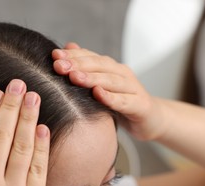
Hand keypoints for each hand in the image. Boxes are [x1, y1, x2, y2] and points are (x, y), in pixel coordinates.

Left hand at [52, 44, 166, 140]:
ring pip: (111, 81)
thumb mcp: (102, 86)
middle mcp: (122, 74)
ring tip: (74, 77)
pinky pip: (125, 101)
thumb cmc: (122, 102)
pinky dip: (112, 98)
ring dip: (92, 78)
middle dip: (78, 64)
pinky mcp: (140, 105)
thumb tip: (68, 47)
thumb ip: (87, 68)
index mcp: (111, 68)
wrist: (150, 119)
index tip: (54, 55)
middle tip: (59, 65)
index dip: (73, 56)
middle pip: (99, 65)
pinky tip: (98, 95)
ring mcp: (133, 89)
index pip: (90, 57)